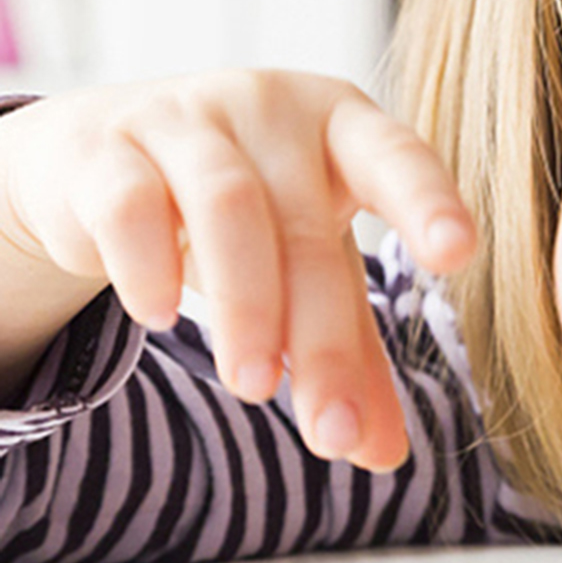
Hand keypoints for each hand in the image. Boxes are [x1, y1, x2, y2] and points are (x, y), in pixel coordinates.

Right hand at [0, 72, 475, 469]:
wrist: (101, 158)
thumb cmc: (248, 214)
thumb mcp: (310, 273)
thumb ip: (352, 356)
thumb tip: (381, 453)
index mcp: (344, 131)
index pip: (397, 158)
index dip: (428, 202)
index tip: (457, 253)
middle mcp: (271, 110)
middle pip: (307, 229)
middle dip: (322, 340)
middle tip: (328, 432)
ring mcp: (185, 117)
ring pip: (227, 207)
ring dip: (247, 309)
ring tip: (252, 387)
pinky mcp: (105, 146)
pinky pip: (131, 203)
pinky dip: (149, 266)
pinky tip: (161, 318)